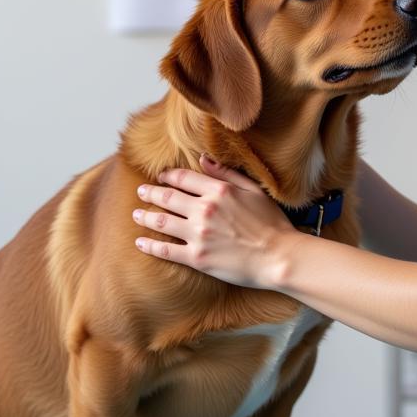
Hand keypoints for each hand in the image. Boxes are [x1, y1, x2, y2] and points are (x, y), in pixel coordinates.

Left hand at [132, 155, 296, 288]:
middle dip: (150, 193)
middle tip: (141, 192)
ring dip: (145, 216)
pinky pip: (166, 250)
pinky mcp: (197, 258)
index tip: (160, 177)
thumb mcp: (253, 191)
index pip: (183, 178)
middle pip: (167, 198)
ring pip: (162, 221)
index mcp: (219, 191)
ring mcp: (199, 234)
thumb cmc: (271, 223)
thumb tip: (203, 158)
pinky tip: (141, 242)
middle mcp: (205, 210)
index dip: (168, 176)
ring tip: (136, 214)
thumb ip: (226, 173)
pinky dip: (150, 245)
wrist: (279, 257)